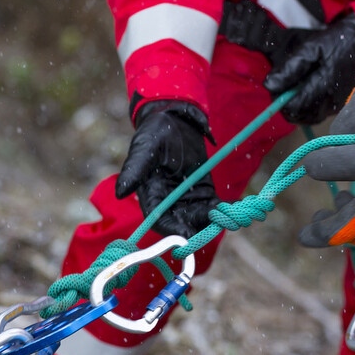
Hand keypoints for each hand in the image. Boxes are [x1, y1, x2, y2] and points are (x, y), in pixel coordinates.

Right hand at [115, 100, 218, 237]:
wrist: (176, 120)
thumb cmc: (156, 132)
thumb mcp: (145, 149)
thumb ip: (134, 170)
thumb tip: (119, 193)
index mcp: (151, 196)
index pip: (159, 221)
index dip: (172, 231)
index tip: (186, 235)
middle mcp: (169, 203)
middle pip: (182, 225)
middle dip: (197, 229)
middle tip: (213, 226)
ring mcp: (187, 199)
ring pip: (200, 219)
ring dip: (213, 221)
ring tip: (227, 217)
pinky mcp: (204, 192)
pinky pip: (214, 207)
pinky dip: (223, 210)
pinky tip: (235, 207)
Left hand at [263, 12, 354, 124]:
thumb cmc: (337, 41)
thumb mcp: (311, 47)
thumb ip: (290, 67)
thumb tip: (269, 85)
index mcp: (323, 86)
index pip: (293, 107)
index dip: (279, 100)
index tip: (276, 86)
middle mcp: (331, 101)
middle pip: (299, 116)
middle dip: (286, 105)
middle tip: (283, 86)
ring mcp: (336, 106)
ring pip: (307, 118)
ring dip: (296, 107)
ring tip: (295, 88)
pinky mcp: (338, 106)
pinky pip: (317, 114)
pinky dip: (307, 107)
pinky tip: (306, 91)